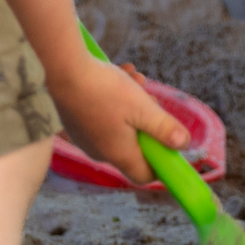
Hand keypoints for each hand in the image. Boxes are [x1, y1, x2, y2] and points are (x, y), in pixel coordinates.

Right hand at [46, 55, 191, 184]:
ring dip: (133, 101)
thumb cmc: (104, 90)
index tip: (168, 139)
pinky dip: (114, 97)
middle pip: (135, 144)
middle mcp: (100, 151)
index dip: (160, 162)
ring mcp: (86, 136)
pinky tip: (118, 73)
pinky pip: (104, 114)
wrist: (60, 69)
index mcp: (118, 154)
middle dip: (148, 118)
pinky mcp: (76, 120)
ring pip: (121, 123)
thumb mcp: (143, 108)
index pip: (143, 175)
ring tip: (133, 76)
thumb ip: (165, 128)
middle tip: (148, 93)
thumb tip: (183, 144)